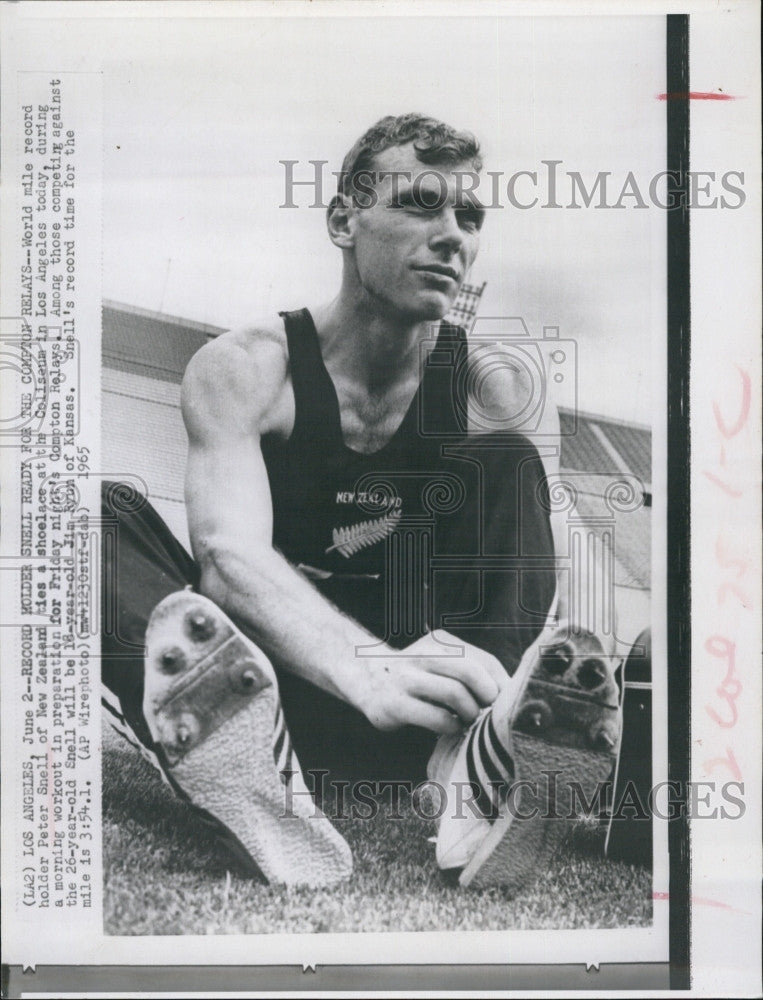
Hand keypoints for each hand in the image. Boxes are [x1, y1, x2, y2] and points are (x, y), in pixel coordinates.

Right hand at [352, 630, 507, 734]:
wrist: (366, 677)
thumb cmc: (417, 676)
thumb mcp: (442, 662)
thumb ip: (472, 671)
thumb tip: (510, 693)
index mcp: (440, 642)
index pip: (484, 660)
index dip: (501, 684)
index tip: (502, 701)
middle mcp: (422, 654)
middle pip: (470, 671)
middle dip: (487, 696)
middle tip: (485, 710)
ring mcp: (405, 678)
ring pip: (454, 694)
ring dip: (469, 713)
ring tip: (466, 719)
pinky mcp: (394, 704)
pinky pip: (435, 717)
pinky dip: (450, 727)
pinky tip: (448, 727)